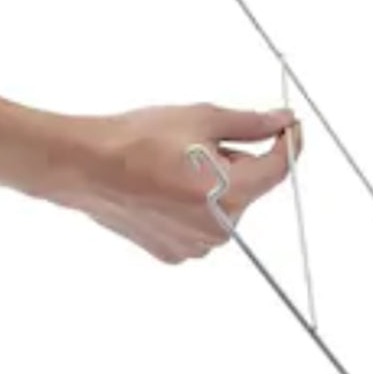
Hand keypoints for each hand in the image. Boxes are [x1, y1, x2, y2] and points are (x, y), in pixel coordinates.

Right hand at [0, 98, 300, 262]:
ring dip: (214, 185)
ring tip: (176, 166)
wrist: (84, 165)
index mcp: (229, 194)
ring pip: (225, 208)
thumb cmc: (136, 140)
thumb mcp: (201, 119)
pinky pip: (201, 226)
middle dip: (236, 163)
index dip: (288, 143)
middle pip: (249, 189)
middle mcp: (219, 229)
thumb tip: (282, 121)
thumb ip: (250, 123)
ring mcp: (196, 246)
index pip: (278, 170)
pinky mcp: (175, 254)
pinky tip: (164, 189)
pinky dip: (192, 206)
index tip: (288, 125)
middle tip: (199, 143)